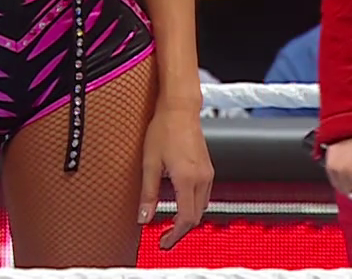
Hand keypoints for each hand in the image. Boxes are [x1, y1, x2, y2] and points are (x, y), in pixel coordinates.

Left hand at [140, 106, 213, 249]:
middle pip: (196, 217)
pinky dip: (192, 205)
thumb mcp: (150, 164)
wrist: (180, 108)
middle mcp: (202, 178)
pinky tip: (180, 203)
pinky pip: (204, 195)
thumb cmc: (165, 129)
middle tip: (165, 238)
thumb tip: (144, 216)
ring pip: (202, 207)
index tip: (163, 242)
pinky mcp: (207, 167)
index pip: (185, 219)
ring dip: (188, 218)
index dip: (174, 235)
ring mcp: (207, 172)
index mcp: (188, 179)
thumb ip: (148, 194)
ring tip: (171, 223)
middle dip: (181, 231)